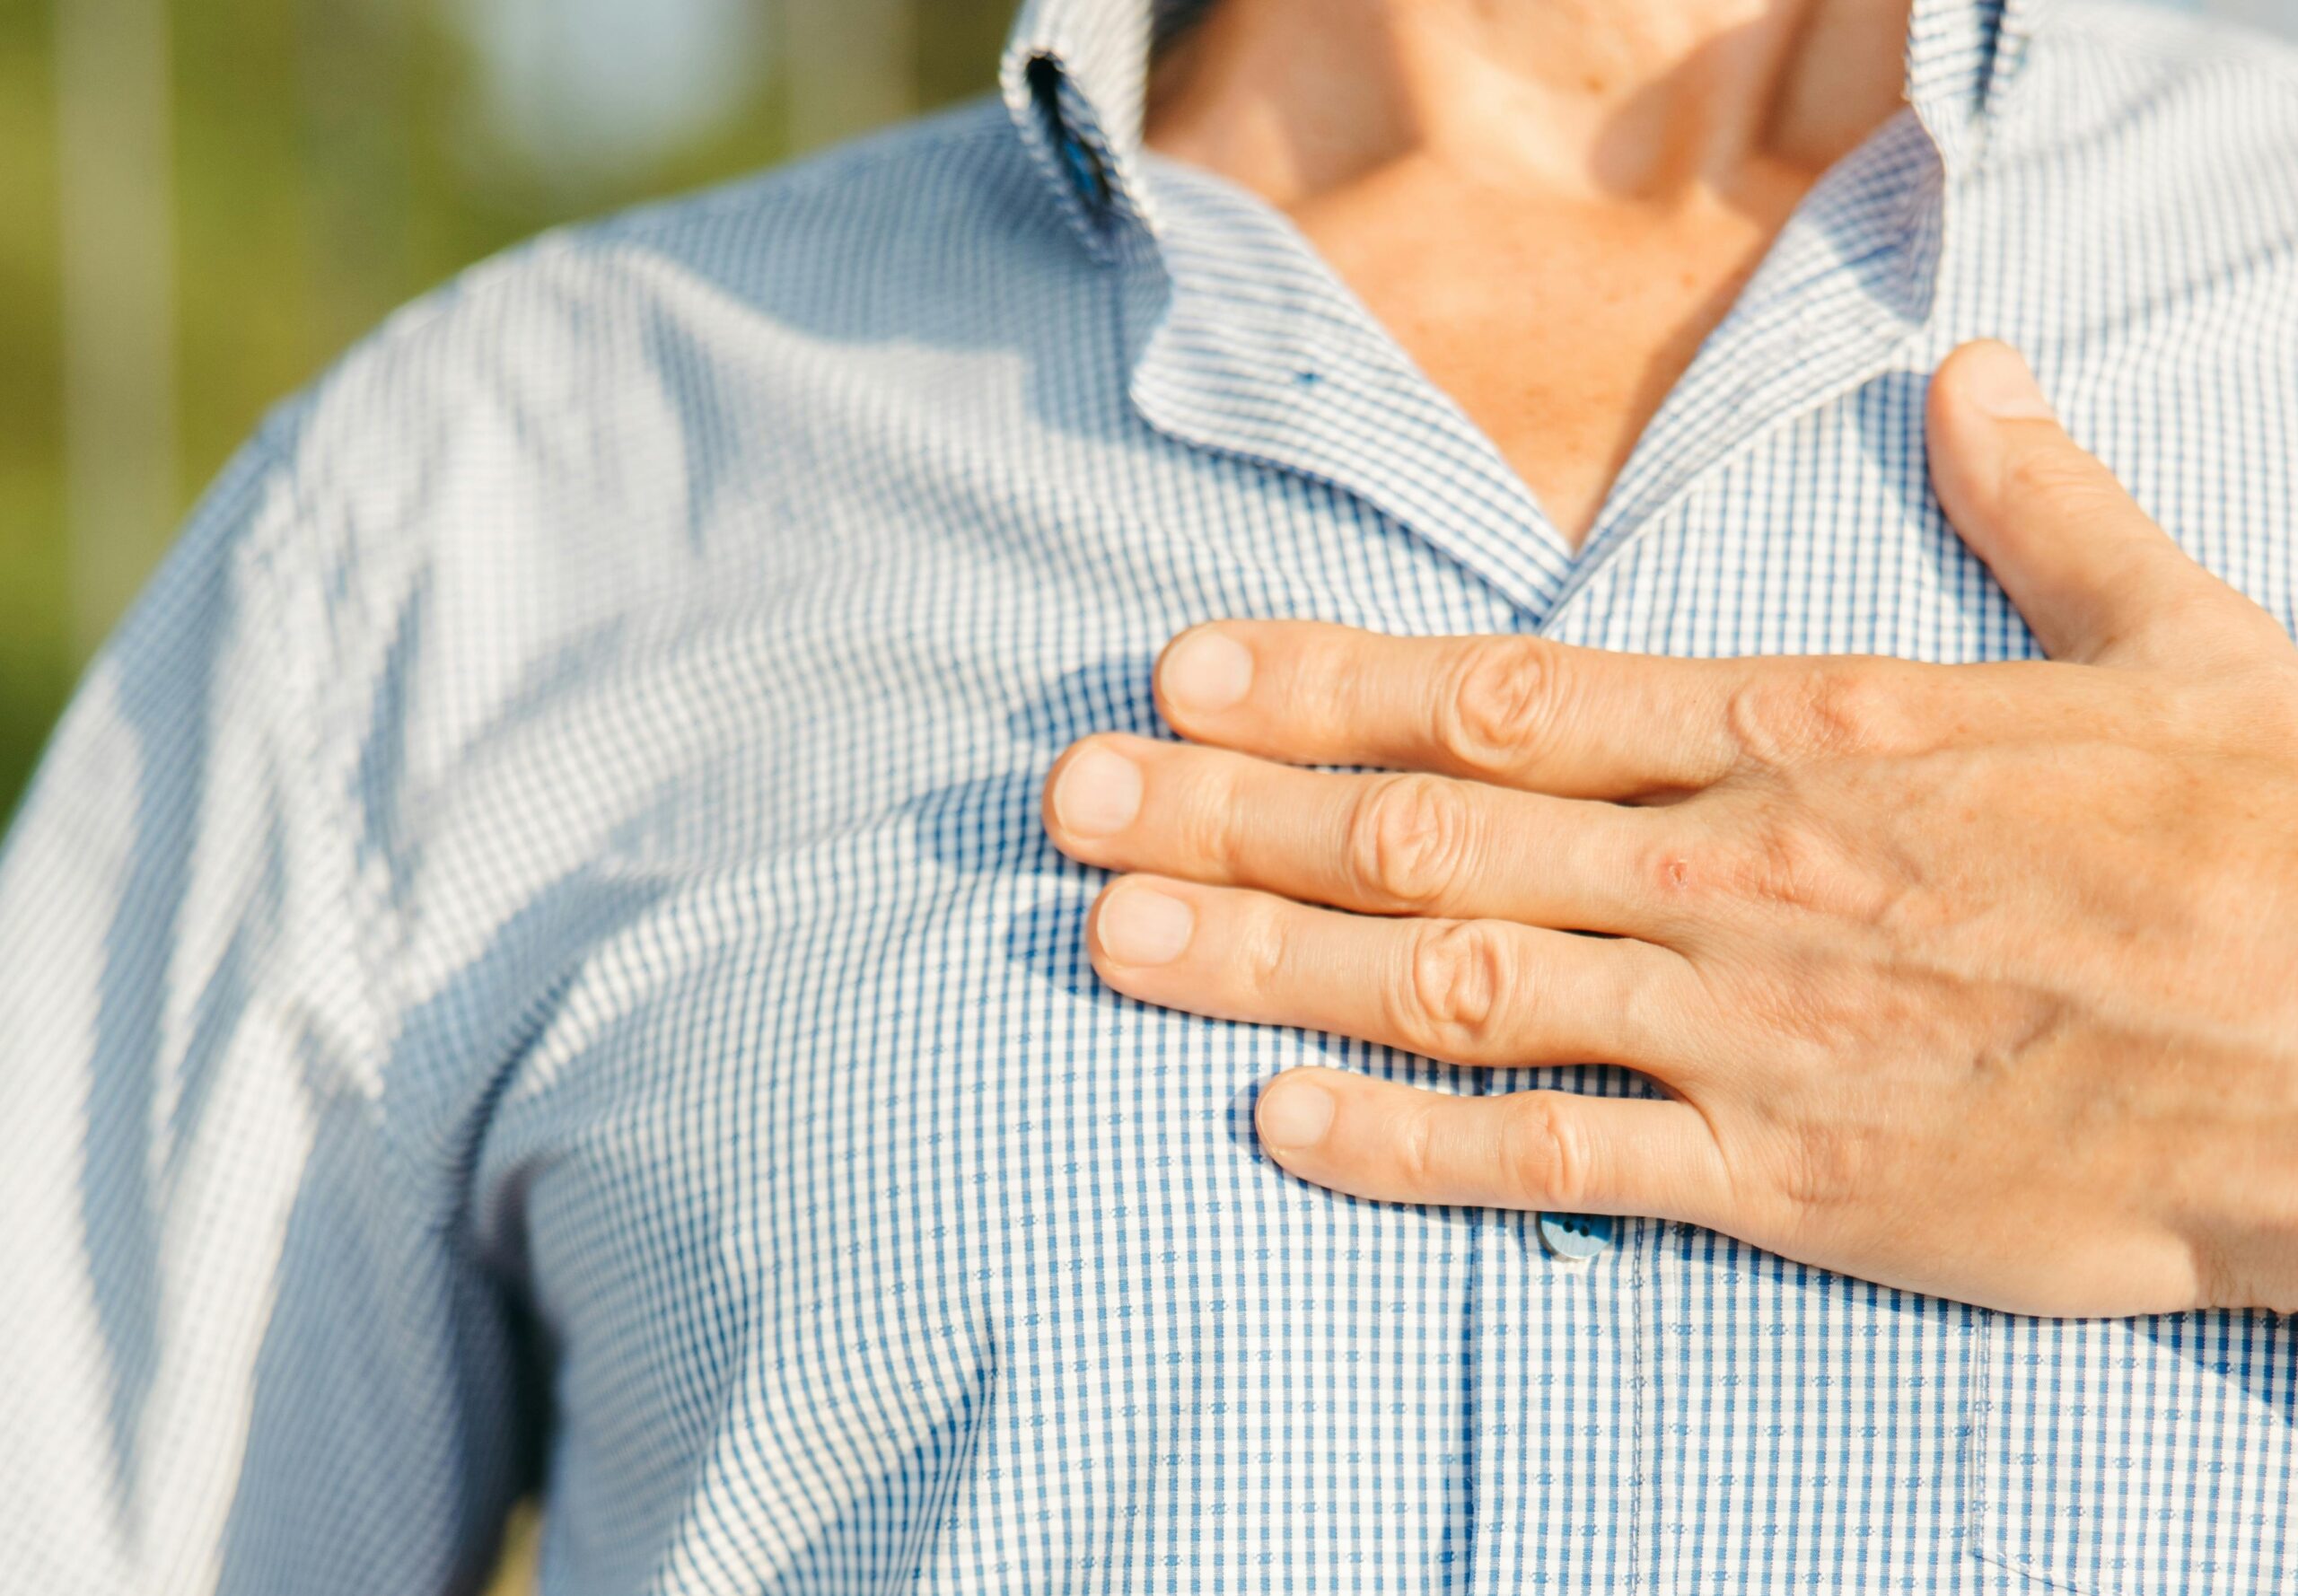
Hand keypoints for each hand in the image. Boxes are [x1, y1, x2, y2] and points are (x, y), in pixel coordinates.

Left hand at [1042, 340, 2297, 1317]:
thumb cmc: (2283, 842)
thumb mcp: (2179, 635)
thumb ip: (2039, 509)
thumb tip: (1983, 376)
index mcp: (1808, 728)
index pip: (1506, 695)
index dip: (1323, 685)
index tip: (1184, 674)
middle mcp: (1740, 868)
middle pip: (1426, 834)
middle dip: (1228, 816)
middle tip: (1065, 804)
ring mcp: (1750, 1026)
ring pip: (1454, 984)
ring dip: (1262, 960)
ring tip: (1106, 940)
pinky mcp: (1791, 1177)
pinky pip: (1558, 1164)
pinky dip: (1408, 1147)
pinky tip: (1276, 1122)